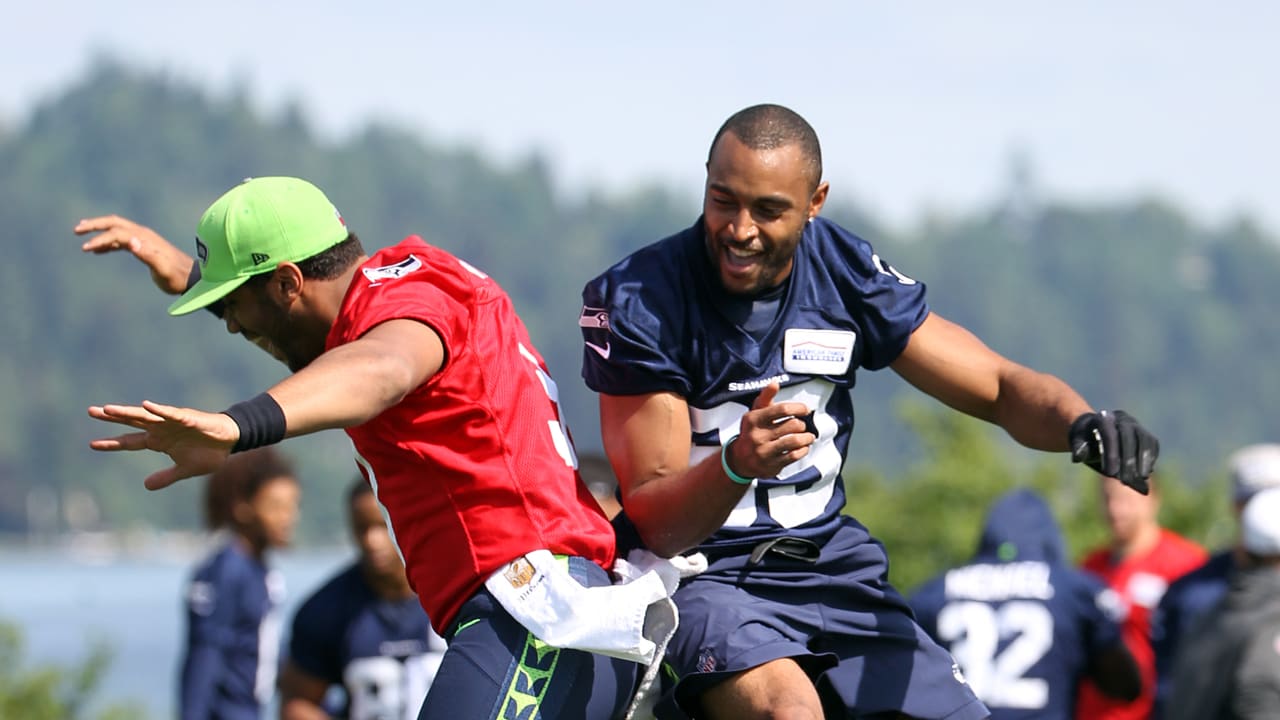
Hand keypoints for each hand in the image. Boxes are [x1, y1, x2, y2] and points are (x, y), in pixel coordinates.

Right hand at [75, 215, 194, 294]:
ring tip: (81, 236)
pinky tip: (98, 251)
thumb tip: (131, 242)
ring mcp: (143, 240)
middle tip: (77, 230)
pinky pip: (122, 241)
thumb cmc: (177, 277)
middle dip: (95, 225)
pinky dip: (108, 243)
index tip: (85, 248)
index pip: (117, 233)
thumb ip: (148, 255)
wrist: (192, 279)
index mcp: (145, 239)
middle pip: (115, 223)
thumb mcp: (163, 269)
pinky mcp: (144, 247)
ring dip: (99, 232)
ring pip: (117, 230)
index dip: (100, 239)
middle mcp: (143, 235)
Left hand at [88, 401, 239, 489]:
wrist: (231, 442)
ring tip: (109, 409)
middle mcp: (161, 429)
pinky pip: (171, 413)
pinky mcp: (188, 418)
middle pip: (132, 423)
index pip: (130, 442)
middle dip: (112, 418)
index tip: (92, 444)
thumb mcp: (184, 469)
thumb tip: (145, 486)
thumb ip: (165, 477)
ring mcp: (172, 422)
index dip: (112, 443)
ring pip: (145, 416)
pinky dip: (159, 410)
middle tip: (91, 411)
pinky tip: (146, 405)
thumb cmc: (209, 453)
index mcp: (158, 441)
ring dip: (128, 412)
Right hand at [725, 383, 816, 479]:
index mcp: (753, 419)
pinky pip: (794, 456)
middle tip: (802, 426)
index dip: (798, 408)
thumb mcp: (754, 413)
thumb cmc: (752, 432)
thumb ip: (765, 398)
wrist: (739, 460)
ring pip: (794, 441)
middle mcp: (757, 435)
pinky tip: (803, 447)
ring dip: (807, 438)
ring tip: (808, 436)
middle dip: (802, 424)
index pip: (782, 409)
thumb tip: (775, 383)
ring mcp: (764, 451)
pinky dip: (803, 450)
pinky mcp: (771, 465)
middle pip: (792, 425)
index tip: (805, 409)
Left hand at [1069, 410, 1158, 493]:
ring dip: (1144, 459)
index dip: (1111, 455)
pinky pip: (1152, 443)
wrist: (1094, 431)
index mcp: (1102, 418)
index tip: (1110, 474)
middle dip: (1128, 460)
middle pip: (1128, 438)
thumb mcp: (1078, 443)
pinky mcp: (1144, 432)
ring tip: (1141, 478)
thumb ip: (1078, 449)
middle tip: (1125, 480)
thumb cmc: (1085, 440)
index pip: (1109, 435)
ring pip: (1144, 440)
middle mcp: (1121, 418)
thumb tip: (1077, 458)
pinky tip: (1146, 471)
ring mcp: (1135, 424)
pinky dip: (1151, 457)